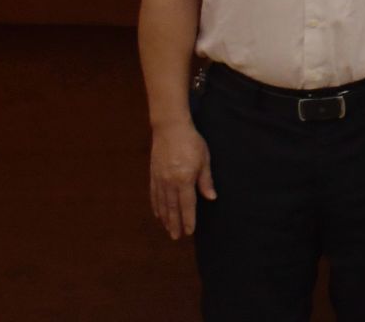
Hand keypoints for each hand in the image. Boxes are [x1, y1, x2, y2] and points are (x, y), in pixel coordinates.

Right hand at [149, 120, 214, 239]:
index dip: (189, 219)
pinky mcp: (153, 175)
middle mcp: (170, 183)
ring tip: (168, 229)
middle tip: (176, 237)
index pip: (187, 205)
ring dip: (165, 219)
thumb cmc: (191, 142)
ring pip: (162, 204)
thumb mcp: (204, 159)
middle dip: (175, 224)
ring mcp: (160, 180)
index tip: (189, 231)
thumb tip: (211, 198)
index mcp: (184, 180)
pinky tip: (158, 214)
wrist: (170, 129)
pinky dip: (156, 207)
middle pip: (172, 208)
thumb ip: (206, 180)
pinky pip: (154, 195)